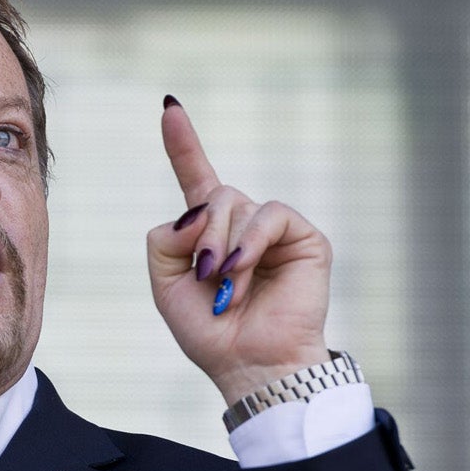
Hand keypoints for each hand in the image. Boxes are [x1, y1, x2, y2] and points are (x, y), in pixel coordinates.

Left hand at [145, 98, 333, 403]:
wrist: (250, 364)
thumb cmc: (210, 330)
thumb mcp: (166, 283)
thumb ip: (166, 238)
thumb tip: (200, 210)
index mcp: (211, 233)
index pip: (197, 179)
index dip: (183, 144)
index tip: (170, 106)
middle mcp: (244, 225)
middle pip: (211, 194)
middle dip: (200, 234)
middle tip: (205, 275)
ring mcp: (275, 230)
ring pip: (235, 201)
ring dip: (221, 245)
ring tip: (227, 285)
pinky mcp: (304, 238)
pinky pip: (268, 214)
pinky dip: (249, 242)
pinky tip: (243, 269)